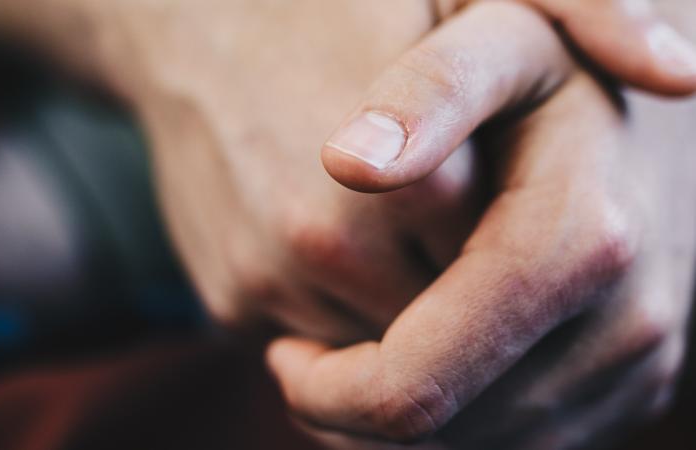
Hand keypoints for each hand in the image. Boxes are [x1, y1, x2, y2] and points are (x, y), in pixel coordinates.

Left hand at [266, 3, 695, 448]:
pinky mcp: (628, 390)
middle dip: (352, 411)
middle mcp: (625, 325)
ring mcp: (634, 368)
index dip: (328, 390)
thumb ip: (430, 92)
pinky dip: (447, 429)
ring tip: (348, 366)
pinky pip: (516, 446)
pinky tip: (411, 371)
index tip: (281, 354)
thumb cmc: (554, 76)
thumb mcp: (497, 42)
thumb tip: (344, 162)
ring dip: (393, 427)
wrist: (646, 125)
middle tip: (303, 362)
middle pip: (445, 432)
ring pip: (477, 448)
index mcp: (580, 245)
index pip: (418, 381)